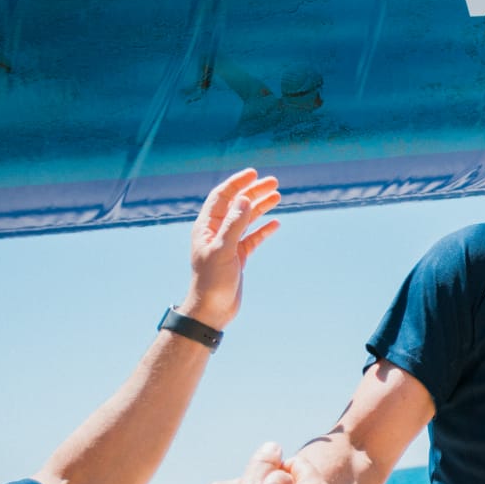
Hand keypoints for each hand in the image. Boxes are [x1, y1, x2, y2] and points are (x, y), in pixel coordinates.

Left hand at [180, 168, 280, 330]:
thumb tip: (245, 199)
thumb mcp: (223, 251)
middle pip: (237, 205)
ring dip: (261, 207)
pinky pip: (253, 238)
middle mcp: (217, 232)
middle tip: (273, 182)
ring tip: (278, 196)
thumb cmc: (212, 281)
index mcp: (207, 227)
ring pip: (246, 219)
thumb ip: (234, 224)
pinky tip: (276, 223)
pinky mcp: (238, 257)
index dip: (237, 183)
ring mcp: (228, 244)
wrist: (212, 310)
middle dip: (254, 191)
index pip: (222, 197)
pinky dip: (264, 229)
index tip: (254, 173)